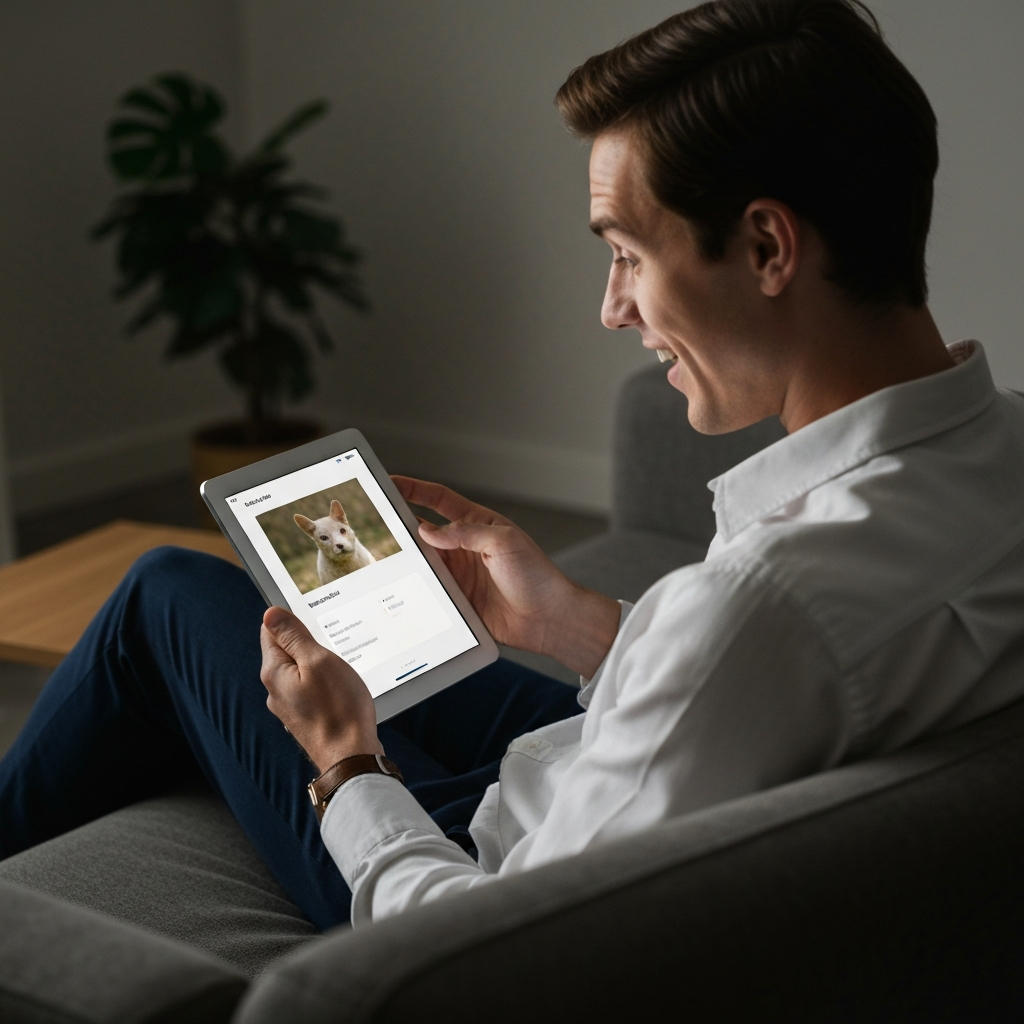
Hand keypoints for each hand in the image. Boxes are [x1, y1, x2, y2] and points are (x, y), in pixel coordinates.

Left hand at [260, 606, 382, 772]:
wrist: (351, 756)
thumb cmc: (339, 709)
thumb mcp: (318, 661)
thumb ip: (293, 636)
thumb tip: (271, 614)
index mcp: (274, 672)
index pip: (270, 630)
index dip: (292, 621)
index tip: (314, 625)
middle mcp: (276, 690)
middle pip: (286, 650)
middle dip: (309, 644)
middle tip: (333, 651)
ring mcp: (290, 706)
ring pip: (301, 671)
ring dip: (319, 666)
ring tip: (340, 674)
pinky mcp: (305, 717)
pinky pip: (310, 689)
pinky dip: (324, 684)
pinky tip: (340, 691)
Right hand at [393, 476, 619, 677]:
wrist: (548, 619)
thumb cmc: (536, 576)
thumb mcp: (505, 543)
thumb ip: (467, 534)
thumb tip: (428, 531)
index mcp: (477, 524)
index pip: (439, 500)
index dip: (414, 489)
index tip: (389, 481)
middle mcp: (463, 547)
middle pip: (422, 532)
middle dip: (398, 526)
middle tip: (372, 522)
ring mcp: (458, 575)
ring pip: (420, 563)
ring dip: (403, 561)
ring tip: (379, 559)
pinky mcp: (456, 600)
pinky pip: (428, 592)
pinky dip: (413, 591)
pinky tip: (397, 592)